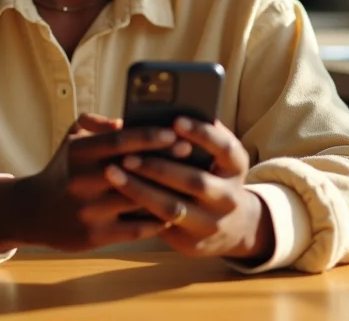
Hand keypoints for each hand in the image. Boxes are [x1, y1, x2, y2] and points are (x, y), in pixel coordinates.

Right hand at [0, 113, 180, 253]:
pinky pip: (136, 227)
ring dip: (165, 191)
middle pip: (131, 170)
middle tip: (190, 152)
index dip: (148, 136)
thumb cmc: (64, 167)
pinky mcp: (96, 236)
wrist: (35, 211)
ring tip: (190, 181)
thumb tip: (124, 120)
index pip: (119, 141)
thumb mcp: (72, 138)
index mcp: (79, 152)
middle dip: (163, 160)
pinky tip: (174, 209)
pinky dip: (157, 219)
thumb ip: (96, 122)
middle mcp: (82, 180)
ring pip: (136, 200)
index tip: (174, 131)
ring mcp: (89, 210)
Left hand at [104, 118, 274, 262]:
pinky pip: (160, 227)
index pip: (224, 147)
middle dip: (159, 167)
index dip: (201, 134)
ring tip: (113, 172)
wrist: (234, 225)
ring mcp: (211, 223)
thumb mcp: (216, 152)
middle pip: (195, 181)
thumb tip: (163, 105)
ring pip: (172, 208)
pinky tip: (114, 195)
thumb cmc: (213, 172)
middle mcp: (228, 196)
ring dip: (139, 190)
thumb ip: (196, 132)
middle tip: (127, 154)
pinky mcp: (191, 243)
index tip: (175, 120)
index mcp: (235, 166)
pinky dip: (136, 210)